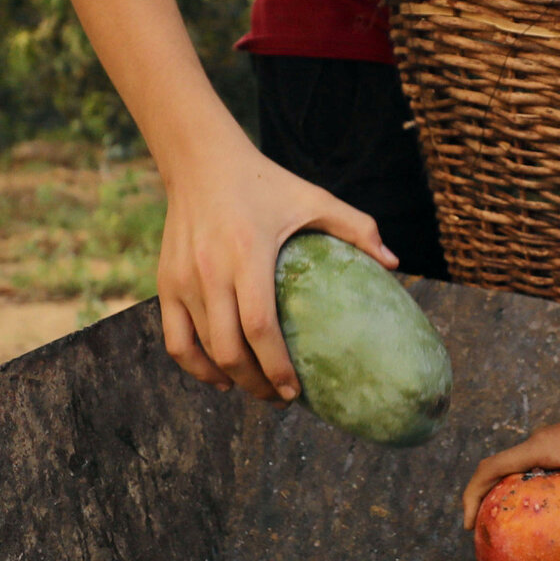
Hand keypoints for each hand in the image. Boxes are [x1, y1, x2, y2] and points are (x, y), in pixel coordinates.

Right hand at [156, 136, 395, 402]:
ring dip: (232, 379)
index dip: (277, 366)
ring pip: (202, 350)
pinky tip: (219, 378)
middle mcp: (209, 271)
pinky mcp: (164, 283)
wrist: (200, 161)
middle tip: (283, 399)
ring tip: (259, 390)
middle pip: (229, 349)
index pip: (259, 326)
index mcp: (248, 254)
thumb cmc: (264, 183)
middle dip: (257, 384)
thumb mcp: (313, 197)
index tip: (297, 392)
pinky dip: (195, 366)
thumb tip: (395, 263)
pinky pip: (175, 340)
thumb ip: (357, 227)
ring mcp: (182, 280)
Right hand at [462, 391, 559, 560]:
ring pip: (523, 473)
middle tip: (490, 537)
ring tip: (516, 535)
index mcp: (541, 447)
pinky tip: (557, 524)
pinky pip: (545, 476)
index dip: (471, 496)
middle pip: (500, 472)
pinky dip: (539, 497)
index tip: (470, 526)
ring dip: (513, 499)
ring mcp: (558, 446)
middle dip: (488, 502)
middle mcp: (543, 444)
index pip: (490, 469)